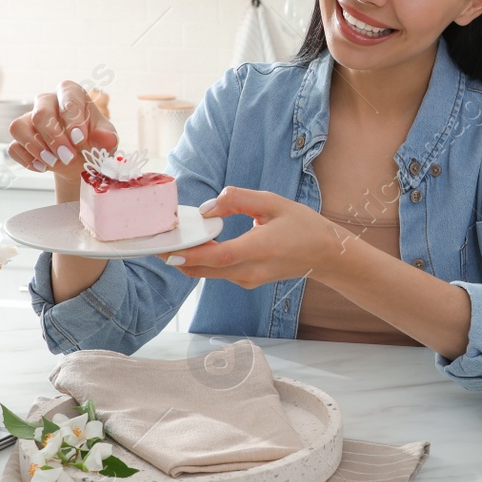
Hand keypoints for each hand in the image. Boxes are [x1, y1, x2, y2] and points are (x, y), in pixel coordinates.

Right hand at [7, 80, 117, 179]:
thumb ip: (107, 138)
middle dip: (54, 138)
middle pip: (41, 113)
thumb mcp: (106, 141)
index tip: (79, 139)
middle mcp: (48, 101)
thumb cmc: (94, 144)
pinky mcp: (20, 137)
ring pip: (19, 126)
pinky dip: (27, 159)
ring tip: (53, 163)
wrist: (80, 163)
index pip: (68, 95)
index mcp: (71, 94)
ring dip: (36, 148)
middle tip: (68, 157)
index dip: (72, 118)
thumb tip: (105, 138)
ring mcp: (30, 118)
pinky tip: (43, 167)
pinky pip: (13, 146)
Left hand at [157, 187, 346, 289]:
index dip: (192, 254)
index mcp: (262, 248)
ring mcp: (249, 280)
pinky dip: (203, 261)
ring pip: (209, 273)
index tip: (169, 249)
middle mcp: (252, 270)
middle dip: (179, 257)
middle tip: (157, 241)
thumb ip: (239, 200)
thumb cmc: (302, 225)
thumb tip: (208, 209)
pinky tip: (195, 245)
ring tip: (171, 240)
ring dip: (189, 259)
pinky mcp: (247, 282)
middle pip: (206, 269)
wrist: (325, 255)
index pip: (220, 256)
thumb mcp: (273, 202)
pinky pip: (218, 272)